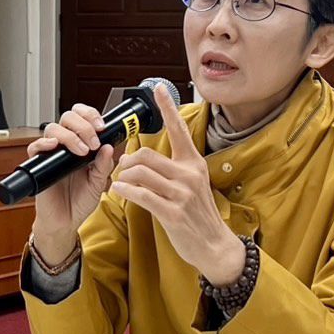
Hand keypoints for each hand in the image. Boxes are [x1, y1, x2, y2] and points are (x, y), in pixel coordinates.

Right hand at [27, 104, 114, 264]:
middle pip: (68, 118)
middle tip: (93, 141)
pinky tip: (54, 146)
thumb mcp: (98, 184)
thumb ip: (103, 166)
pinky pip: (35, 147)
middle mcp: (65, 146)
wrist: (65, 222)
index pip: (82, 118)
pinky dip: (44, 143)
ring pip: (53, 128)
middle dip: (83, 124)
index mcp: (82, 145)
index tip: (102, 126)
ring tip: (82, 151)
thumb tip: (108, 147)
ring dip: (69, 135)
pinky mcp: (38, 165)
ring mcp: (51, 154)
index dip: (90, 115)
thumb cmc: (80, 202)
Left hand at [112, 83, 245, 287]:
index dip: (168, 108)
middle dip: (128, 160)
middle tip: (122, 167)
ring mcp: (182, 194)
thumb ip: (172, 168)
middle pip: (147, 155)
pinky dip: (125, 191)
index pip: (179, 129)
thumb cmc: (198, 213)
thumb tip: (143, 157)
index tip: (158, 89)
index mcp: (194, 163)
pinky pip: (141, 196)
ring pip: (141, 174)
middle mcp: (189, 175)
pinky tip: (119, 191)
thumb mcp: (192, 184)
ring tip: (121, 182)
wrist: (213, 244)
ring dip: (124, 177)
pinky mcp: (173, 213)